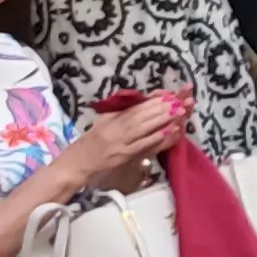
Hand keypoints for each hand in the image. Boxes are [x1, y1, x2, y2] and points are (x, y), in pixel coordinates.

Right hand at [62, 98, 179, 190]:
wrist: (77, 162)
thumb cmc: (91, 142)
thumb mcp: (103, 122)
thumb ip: (120, 112)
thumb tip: (143, 101)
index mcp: (111, 118)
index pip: (134, 107)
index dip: (152, 101)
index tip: (168, 94)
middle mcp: (115, 127)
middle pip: (141, 115)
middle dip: (161, 107)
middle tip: (179, 100)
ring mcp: (120, 141)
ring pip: (143, 127)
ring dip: (162, 119)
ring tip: (179, 112)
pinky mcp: (123, 155)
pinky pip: (142, 145)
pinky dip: (156, 137)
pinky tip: (169, 131)